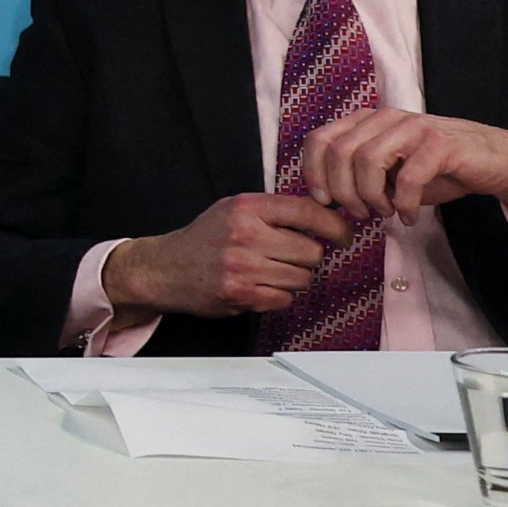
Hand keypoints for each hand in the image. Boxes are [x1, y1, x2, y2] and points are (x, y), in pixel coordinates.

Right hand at [102, 193, 350, 317]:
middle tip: (287, 257)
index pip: (308, 211)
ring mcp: (243, 265)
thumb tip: (329, 217)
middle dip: (306, 258)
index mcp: (247, 207)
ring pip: (302, 278)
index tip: (344, 236)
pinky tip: (257, 287)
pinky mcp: (241, 293)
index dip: (336, 226)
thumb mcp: (235, 210)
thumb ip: (275, 211)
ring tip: (268, 272)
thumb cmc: (205, 239)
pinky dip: (277, 297)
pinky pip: (285, 299)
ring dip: (293, 279)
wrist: (163, 269)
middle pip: (311, 251)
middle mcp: (246, 233)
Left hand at [295, 113, 507, 233]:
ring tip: (385, 213)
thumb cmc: (438, 169)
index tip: (324, 202)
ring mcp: (414, 127)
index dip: (313, 172)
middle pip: (340, 152)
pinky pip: (408, 177)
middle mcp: (386, 117)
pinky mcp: (440, 144)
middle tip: (361, 214)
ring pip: (368, 161)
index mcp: (368, 121)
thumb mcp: (390, 172)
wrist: (497, 161)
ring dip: (371, 197)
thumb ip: (359, 176)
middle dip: (343, 191)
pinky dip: (404, 204)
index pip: (320, 139)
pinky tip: (409, 217)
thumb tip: (327, 199)